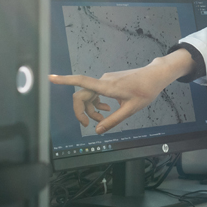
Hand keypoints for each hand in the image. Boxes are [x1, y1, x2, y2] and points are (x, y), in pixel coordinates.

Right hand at [50, 49, 195, 133]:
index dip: (65, 80)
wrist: (156, 76)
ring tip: (104, 117)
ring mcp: (106, 79)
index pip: (81, 82)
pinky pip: (96, 92)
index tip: (50, 78)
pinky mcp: (109, 80)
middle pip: (82, 95)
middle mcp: (103, 81)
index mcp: (107, 86)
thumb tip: (97, 130)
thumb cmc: (145, 91)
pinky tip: (107, 109)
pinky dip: (97, 102)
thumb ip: (113, 120)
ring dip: (92, 108)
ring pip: (90, 95)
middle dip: (83, 111)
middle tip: (89, 125)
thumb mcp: (130, 110)